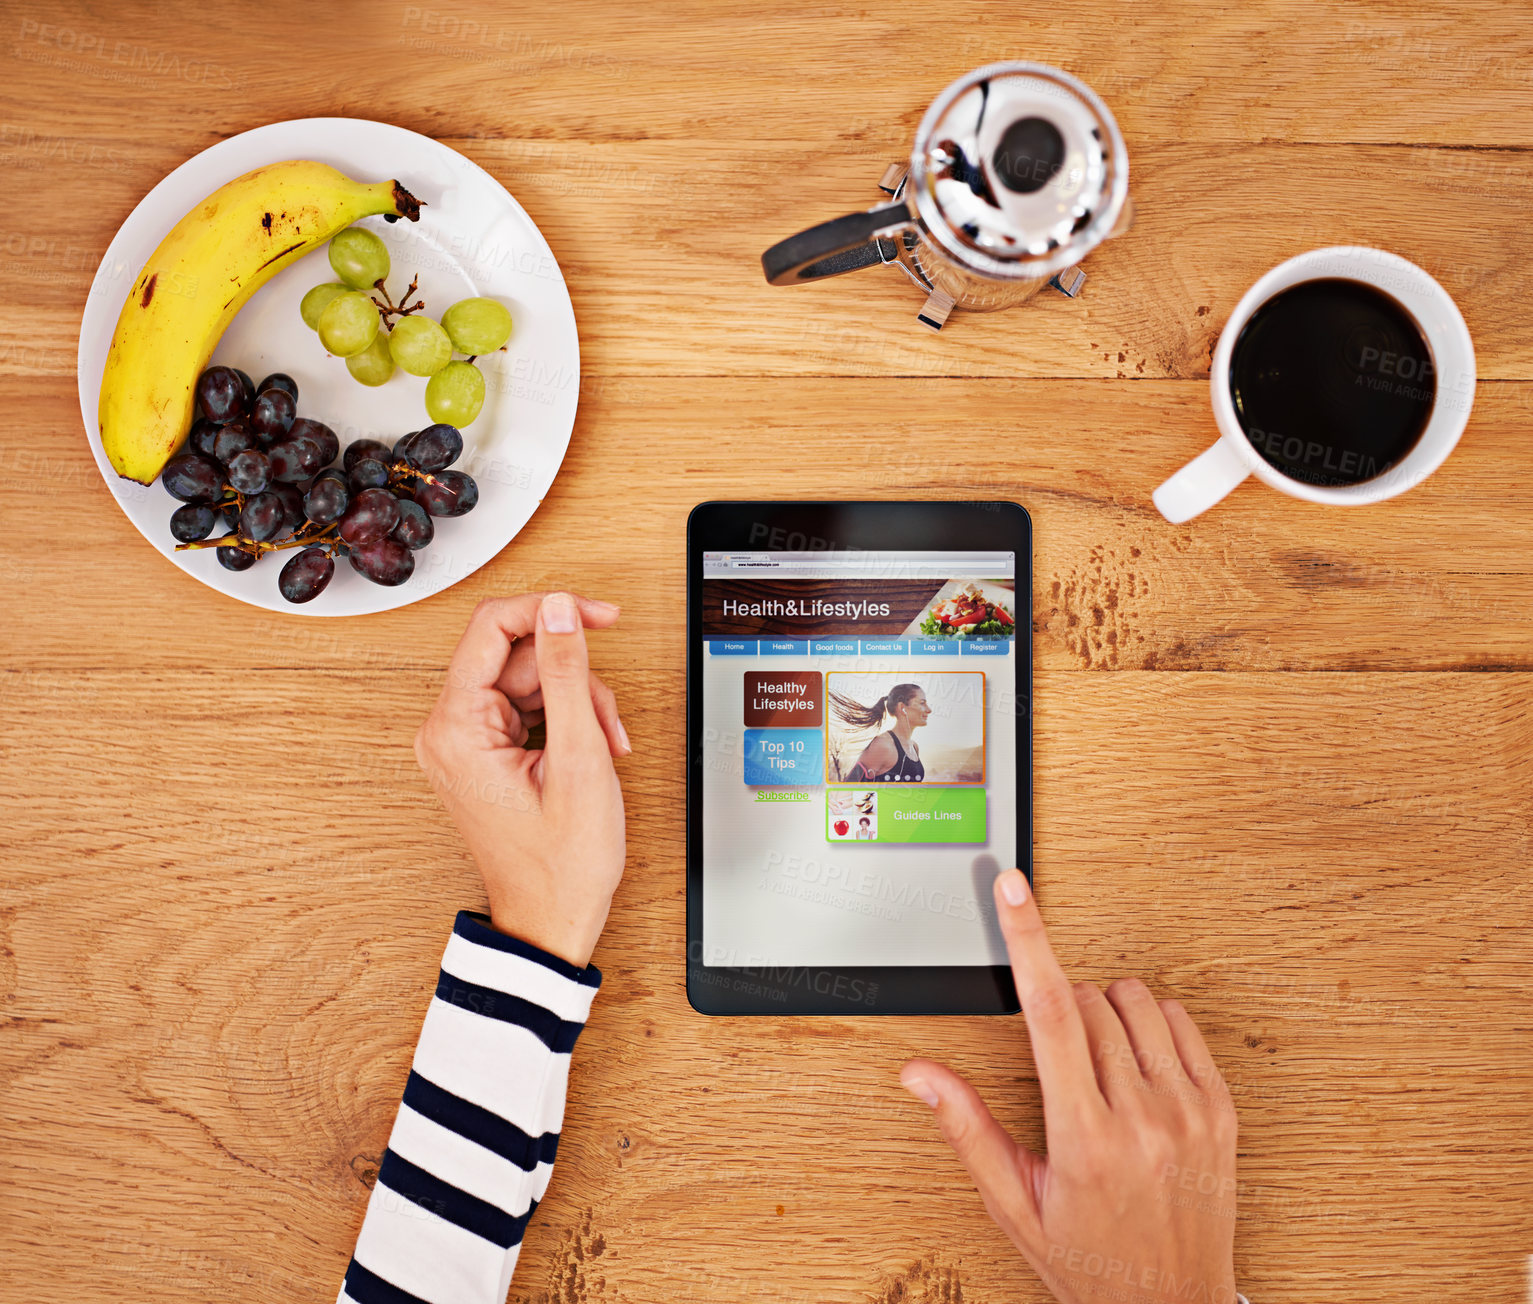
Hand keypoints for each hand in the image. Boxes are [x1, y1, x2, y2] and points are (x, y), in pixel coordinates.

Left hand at [414, 592, 629, 966]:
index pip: (492, 627)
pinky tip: (591, 750)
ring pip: (530, 680)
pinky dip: (567, 720)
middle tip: (608, 719)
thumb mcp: (578, 759)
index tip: (597, 613)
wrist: (551, 919)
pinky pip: (528, 707)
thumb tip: (560, 611)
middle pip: (517, 656)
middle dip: (574, 677)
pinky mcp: (484, 751)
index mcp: (456, 728)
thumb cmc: (560, 863)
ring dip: (578, 702)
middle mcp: (449, 729)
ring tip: (604, 747)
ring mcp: (465, 741)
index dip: (550, 610)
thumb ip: (568, 675)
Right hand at [901, 870, 1238, 1303]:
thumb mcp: (1014, 1203)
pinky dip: (1150, 1025)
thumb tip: (919, 1074)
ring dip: (1103, 1011)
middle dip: (1058, 1008)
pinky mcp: (1222, 1109)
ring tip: (1094, 1065)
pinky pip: (1180, 1021)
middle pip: (1087, 1000)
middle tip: (1054, 1064)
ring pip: (1136, 1001)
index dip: (1027, 938)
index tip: (1015, 892)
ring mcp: (1190, 1110)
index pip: (1048, 1010)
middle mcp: (1142, 1116)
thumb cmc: (1088, 1260)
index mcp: (1084, 1137)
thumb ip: (965, 1128)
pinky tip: (1134, 1066)